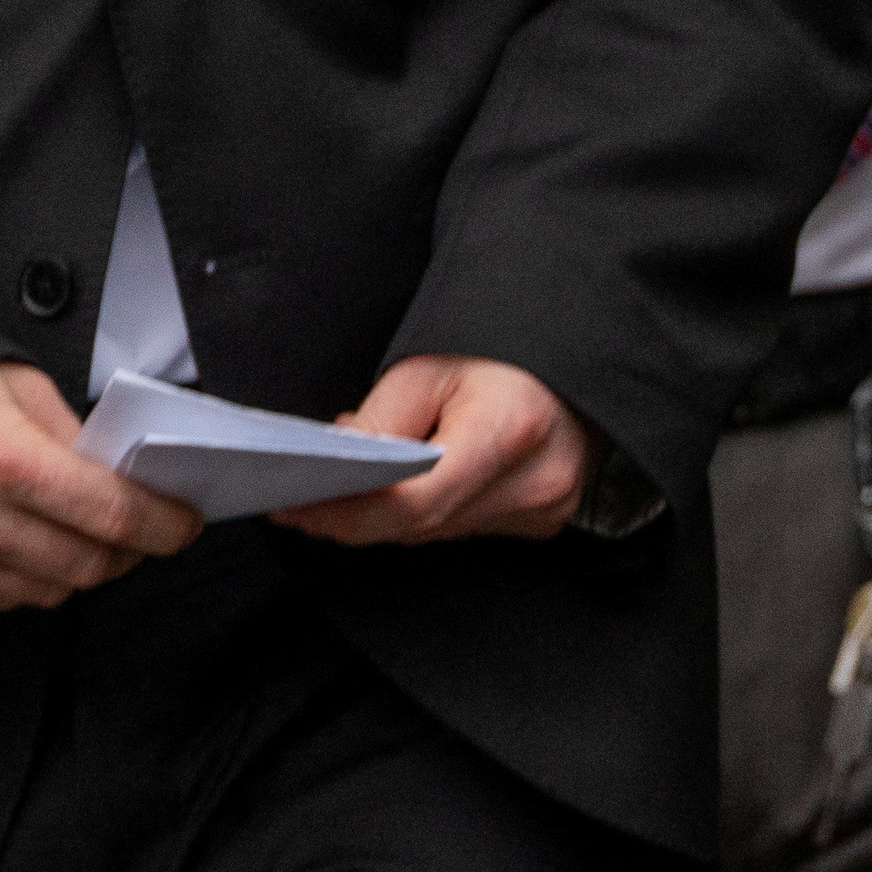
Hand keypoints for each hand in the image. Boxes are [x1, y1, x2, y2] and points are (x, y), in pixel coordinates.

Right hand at [0, 364, 200, 609]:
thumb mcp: (12, 383)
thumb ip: (71, 435)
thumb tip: (123, 476)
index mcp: (3, 457)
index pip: (114, 515)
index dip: (164, 524)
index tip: (184, 523)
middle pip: (89, 565)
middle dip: (129, 550)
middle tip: (140, 529)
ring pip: (50, 591)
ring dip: (79, 567)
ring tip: (81, 533)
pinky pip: (1, 599)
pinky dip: (27, 577)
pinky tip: (23, 541)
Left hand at [275, 356, 590, 545]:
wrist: (575, 345)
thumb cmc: (503, 339)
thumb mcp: (430, 360)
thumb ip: (380, 420)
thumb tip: (336, 465)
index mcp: (511, 430)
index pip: (414, 503)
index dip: (347, 514)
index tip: (295, 508)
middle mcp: (538, 482)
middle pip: (424, 525)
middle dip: (355, 518)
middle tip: (300, 504)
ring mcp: (548, 508)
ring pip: (442, 532)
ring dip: (388, 518)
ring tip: (334, 495)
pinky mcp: (546, 518)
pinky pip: (468, 526)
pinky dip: (428, 512)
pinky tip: (396, 492)